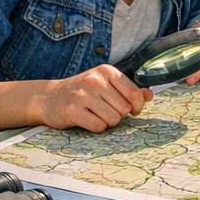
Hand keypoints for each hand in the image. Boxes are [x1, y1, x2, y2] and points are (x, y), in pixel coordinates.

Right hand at [32, 65, 152, 131]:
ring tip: (96, 115)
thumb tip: (149, 96)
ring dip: (107, 122)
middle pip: (124, 109)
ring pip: (113, 119)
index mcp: (107, 71)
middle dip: (119, 115)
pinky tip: (88, 120)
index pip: (134, 94)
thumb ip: (129, 90)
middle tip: (106, 111)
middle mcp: (95, 80)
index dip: (136, 107)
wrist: (50, 98)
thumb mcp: (106, 85)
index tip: (131, 110)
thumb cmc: (84, 92)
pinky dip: (96, 127)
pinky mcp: (72, 110)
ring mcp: (82, 95)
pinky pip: (98, 126)